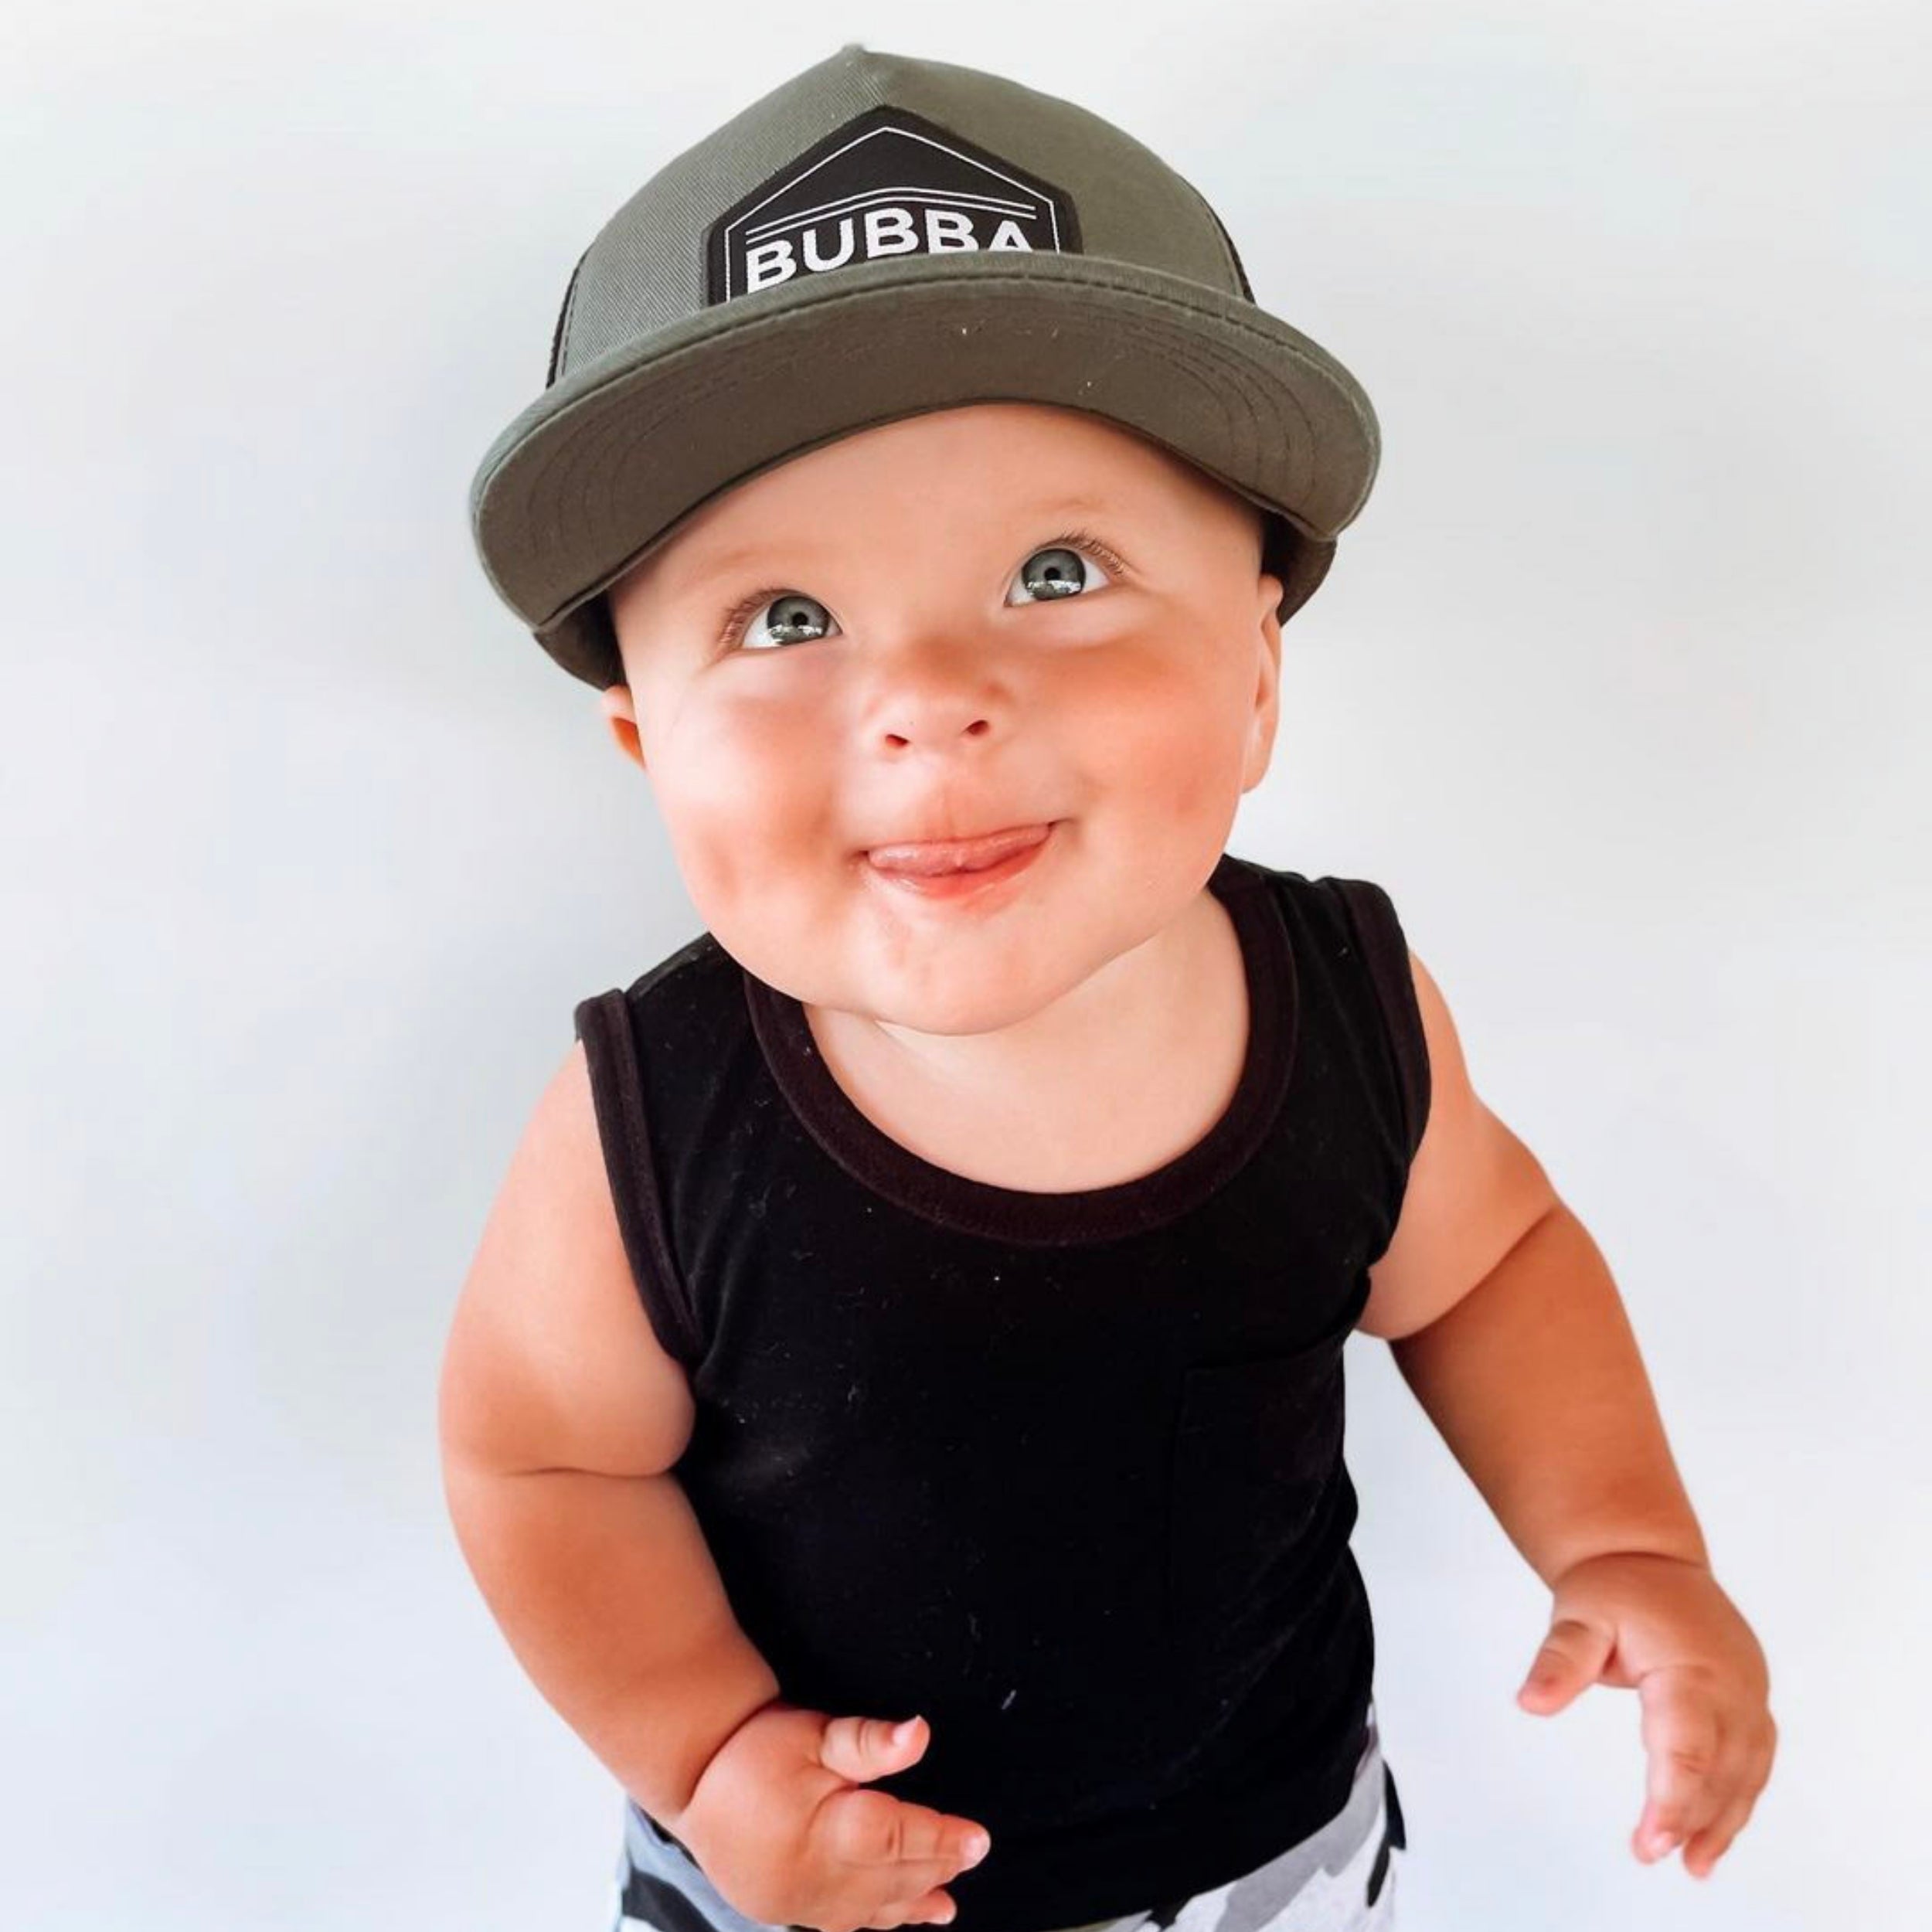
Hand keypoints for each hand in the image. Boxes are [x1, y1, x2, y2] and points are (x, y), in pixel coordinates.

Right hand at [670, 1700, 992, 1931]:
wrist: (691, 1776)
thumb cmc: (755, 1749)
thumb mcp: (815, 1734)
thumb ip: (870, 1742)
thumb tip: (919, 1733)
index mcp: (830, 1831)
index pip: (902, 1840)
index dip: (944, 1840)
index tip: (979, 1839)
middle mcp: (819, 1877)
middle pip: (893, 1878)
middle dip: (936, 1867)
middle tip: (973, 1855)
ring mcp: (801, 1902)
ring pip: (871, 1909)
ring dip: (912, 1903)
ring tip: (946, 1905)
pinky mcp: (785, 1909)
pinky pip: (842, 1923)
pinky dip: (876, 1920)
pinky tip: (895, 1917)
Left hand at [1515, 1550, 1776, 1878]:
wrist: (1651, 1559)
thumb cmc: (1616, 1588)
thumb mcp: (1578, 1615)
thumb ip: (1559, 1661)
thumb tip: (1530, 1703)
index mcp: (1691, 1667)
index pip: (1687, 1746)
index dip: (1673, 1800)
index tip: (1651, 1842)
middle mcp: (1732, 1684)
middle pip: (1721, 1767)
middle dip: (1692, 1818)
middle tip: (1652, 1853)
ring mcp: (1749, 1694)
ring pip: (1745, 1771)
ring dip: (1723, 1821)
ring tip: (1693, 1865)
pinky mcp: (1751, 1702)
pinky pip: (1753, 1760)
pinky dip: (1737, 1800)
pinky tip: (1714, 1834)